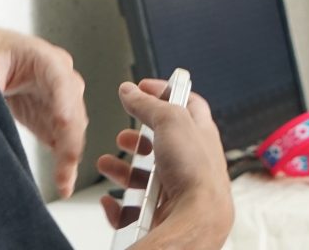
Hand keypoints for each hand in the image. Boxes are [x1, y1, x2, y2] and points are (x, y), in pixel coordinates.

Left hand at [0, 28, 86, 198]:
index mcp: (43, 57)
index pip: (60, 79)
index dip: (63, 102)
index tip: (63, 124)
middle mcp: (60, 78)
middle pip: (72, 109)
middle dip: (70, 139)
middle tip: (64, 166)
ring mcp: (60, 99)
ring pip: (73, 128)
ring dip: (69, 155)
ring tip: (63, 182)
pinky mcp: (54, 119)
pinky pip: (65, 141)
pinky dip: (65, 161)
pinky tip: (63, 180)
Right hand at [97, 79, 232, 246]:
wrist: (196, 221)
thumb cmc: (196, 173)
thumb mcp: (171, 121)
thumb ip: (148, 104)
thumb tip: (130, 90)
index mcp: (200, 133)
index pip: (186, 104)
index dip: (164, 92)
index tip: (143, 88)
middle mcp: (191, 161)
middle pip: (161, 143)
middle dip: (138, 139)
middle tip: (125, 135)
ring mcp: (177, 188)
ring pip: (144, 177)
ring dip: (122, 170)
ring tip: (108, 165)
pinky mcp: (163, 213)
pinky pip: (135, 208)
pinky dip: (119, 205)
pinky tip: (112, 201)